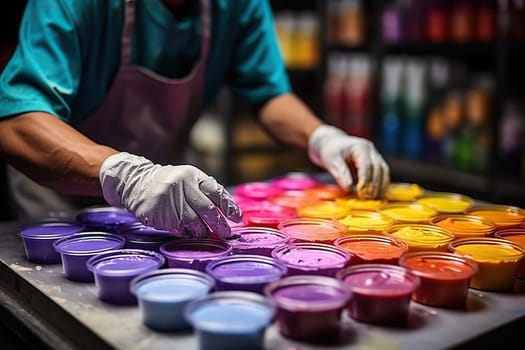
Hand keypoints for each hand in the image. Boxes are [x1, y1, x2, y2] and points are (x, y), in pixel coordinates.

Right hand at [99, 152, 241, 237]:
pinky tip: (189, 232)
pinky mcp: (158, 213)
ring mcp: (169, 200)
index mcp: (192, 175)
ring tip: (206, 235)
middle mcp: (182, 186)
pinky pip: (178, 228)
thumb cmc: (169, 183)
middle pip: (207, 209)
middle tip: (227, 233)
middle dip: (220, 224)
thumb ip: (206, 192)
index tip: (237, 218)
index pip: (216, 192)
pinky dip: (187, 233)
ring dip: (203, 232)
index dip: (229, 206)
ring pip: (194, 222)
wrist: (136, 182)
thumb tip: (228, 213)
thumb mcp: (188, 179)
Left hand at [308, 125, 389, 198]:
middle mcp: (371, 150)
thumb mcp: (331, 161)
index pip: (366, 164)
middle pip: (378, 168)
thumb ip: (340, 173)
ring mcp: (374, 156)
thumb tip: (349, 188)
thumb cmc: (329, 150)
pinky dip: (381, 184)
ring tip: (375, 199)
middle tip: (368, 198)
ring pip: (383, 171)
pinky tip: (377, 195)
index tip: (361, 192)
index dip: (365, 179)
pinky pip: (382, 174)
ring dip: (381, 185)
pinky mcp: (375, 163)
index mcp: (360, 147)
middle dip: (374, 184)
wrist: (331, 144)